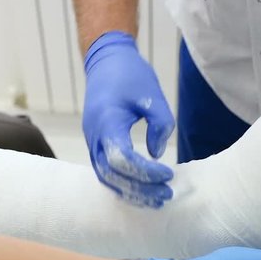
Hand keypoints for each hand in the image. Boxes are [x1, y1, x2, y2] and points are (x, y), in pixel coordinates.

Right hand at [83, 31, 175, 207]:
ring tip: (157, 198)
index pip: (122, 159)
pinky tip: (143, 189)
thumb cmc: (130, 75)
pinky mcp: (95, 143)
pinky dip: (122, 184)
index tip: (168, 173)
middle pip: (111, 175)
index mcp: (107, 122)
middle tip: (166, 194)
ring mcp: (92, 141)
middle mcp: (94, 136)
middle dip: (139, 189)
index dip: (145, 172)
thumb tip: (157, 153)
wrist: (105, 61)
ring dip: (130, 191)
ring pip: (105, 177)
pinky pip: (105, 171)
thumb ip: (160, 124)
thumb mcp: (152, 95)